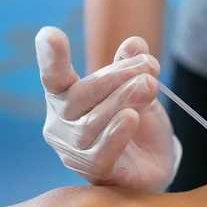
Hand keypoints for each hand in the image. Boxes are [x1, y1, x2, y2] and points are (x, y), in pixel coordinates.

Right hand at [35, 27, 180, 191]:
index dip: (52, 58)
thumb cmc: (138, 122)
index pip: (54, 77)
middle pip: (80, 96)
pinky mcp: (95, 172)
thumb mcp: (139, 88)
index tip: (50, 34)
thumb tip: (136, 44)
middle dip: (116, 77)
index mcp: (66, 97)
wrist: (156, 161)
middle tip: (149, 65)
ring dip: (122, 100)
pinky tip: (131, 118)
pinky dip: (116, 134)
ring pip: (92, 123)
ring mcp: (75, 151)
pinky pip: (102, 153)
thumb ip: (133, 68)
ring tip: (149, 85)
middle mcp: (62, 124)